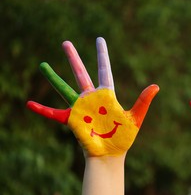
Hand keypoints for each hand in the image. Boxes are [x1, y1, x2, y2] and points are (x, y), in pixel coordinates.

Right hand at [27, 37, 158, 156]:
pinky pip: (54, 113)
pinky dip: (42, 110)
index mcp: (107, 95)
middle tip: (65, 42)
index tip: (99, 40)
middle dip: (73, 58)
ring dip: (53, 77)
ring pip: (65, 88)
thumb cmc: (124, 137)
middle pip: (81, 73)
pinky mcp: (72, 119)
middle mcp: (92, 98)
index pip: (104, 69)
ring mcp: (81, 107)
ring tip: (42, 65)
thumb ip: (143, 101)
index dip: (101, 54)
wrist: (111, 154)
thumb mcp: (135, 118)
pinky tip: (29, 104)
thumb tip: (156, 85)